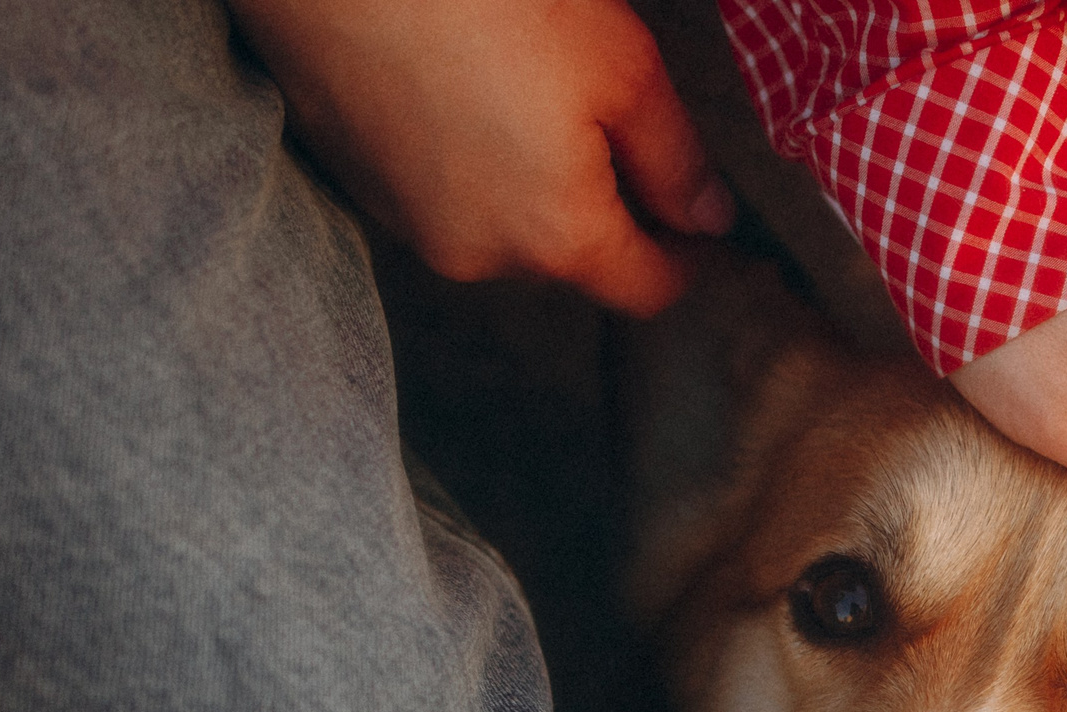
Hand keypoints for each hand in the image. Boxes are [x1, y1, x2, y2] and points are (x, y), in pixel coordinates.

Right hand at [229, 0, 731, 316]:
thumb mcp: (622, 68)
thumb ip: (675, 158)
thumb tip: (710, 218)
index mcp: (557, 238)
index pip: (646, 289)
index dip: (687, 261)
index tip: (708, 231)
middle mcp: (479, 257)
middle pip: (570, 254)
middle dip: (601, 203)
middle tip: (610, 119)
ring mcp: (407, 226)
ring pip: (501, 221)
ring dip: (528, 176)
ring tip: (526, 87)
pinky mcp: (355, 183)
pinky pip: (439, 187)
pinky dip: (465, 153)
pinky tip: (463, 82)